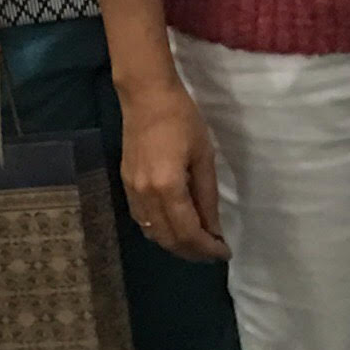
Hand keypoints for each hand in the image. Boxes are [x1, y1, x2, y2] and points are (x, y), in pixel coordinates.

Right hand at [118, 77, 228, 260]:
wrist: (146, 96)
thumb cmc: (182, 119)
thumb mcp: (203, 156)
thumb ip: (207, 196)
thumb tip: (213, 229)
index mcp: (167, 187)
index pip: (188, 232)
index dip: (207, 248)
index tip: (224, 252)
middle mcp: (145, 195)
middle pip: (168, 239)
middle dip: (192, 252)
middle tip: (213, 252)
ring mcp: (131, 191)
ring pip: (153, 233)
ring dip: (175, 244)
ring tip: (197, 244)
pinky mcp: (125, 185)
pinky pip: (142, 220)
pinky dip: (160, 231)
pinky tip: (175, 228)